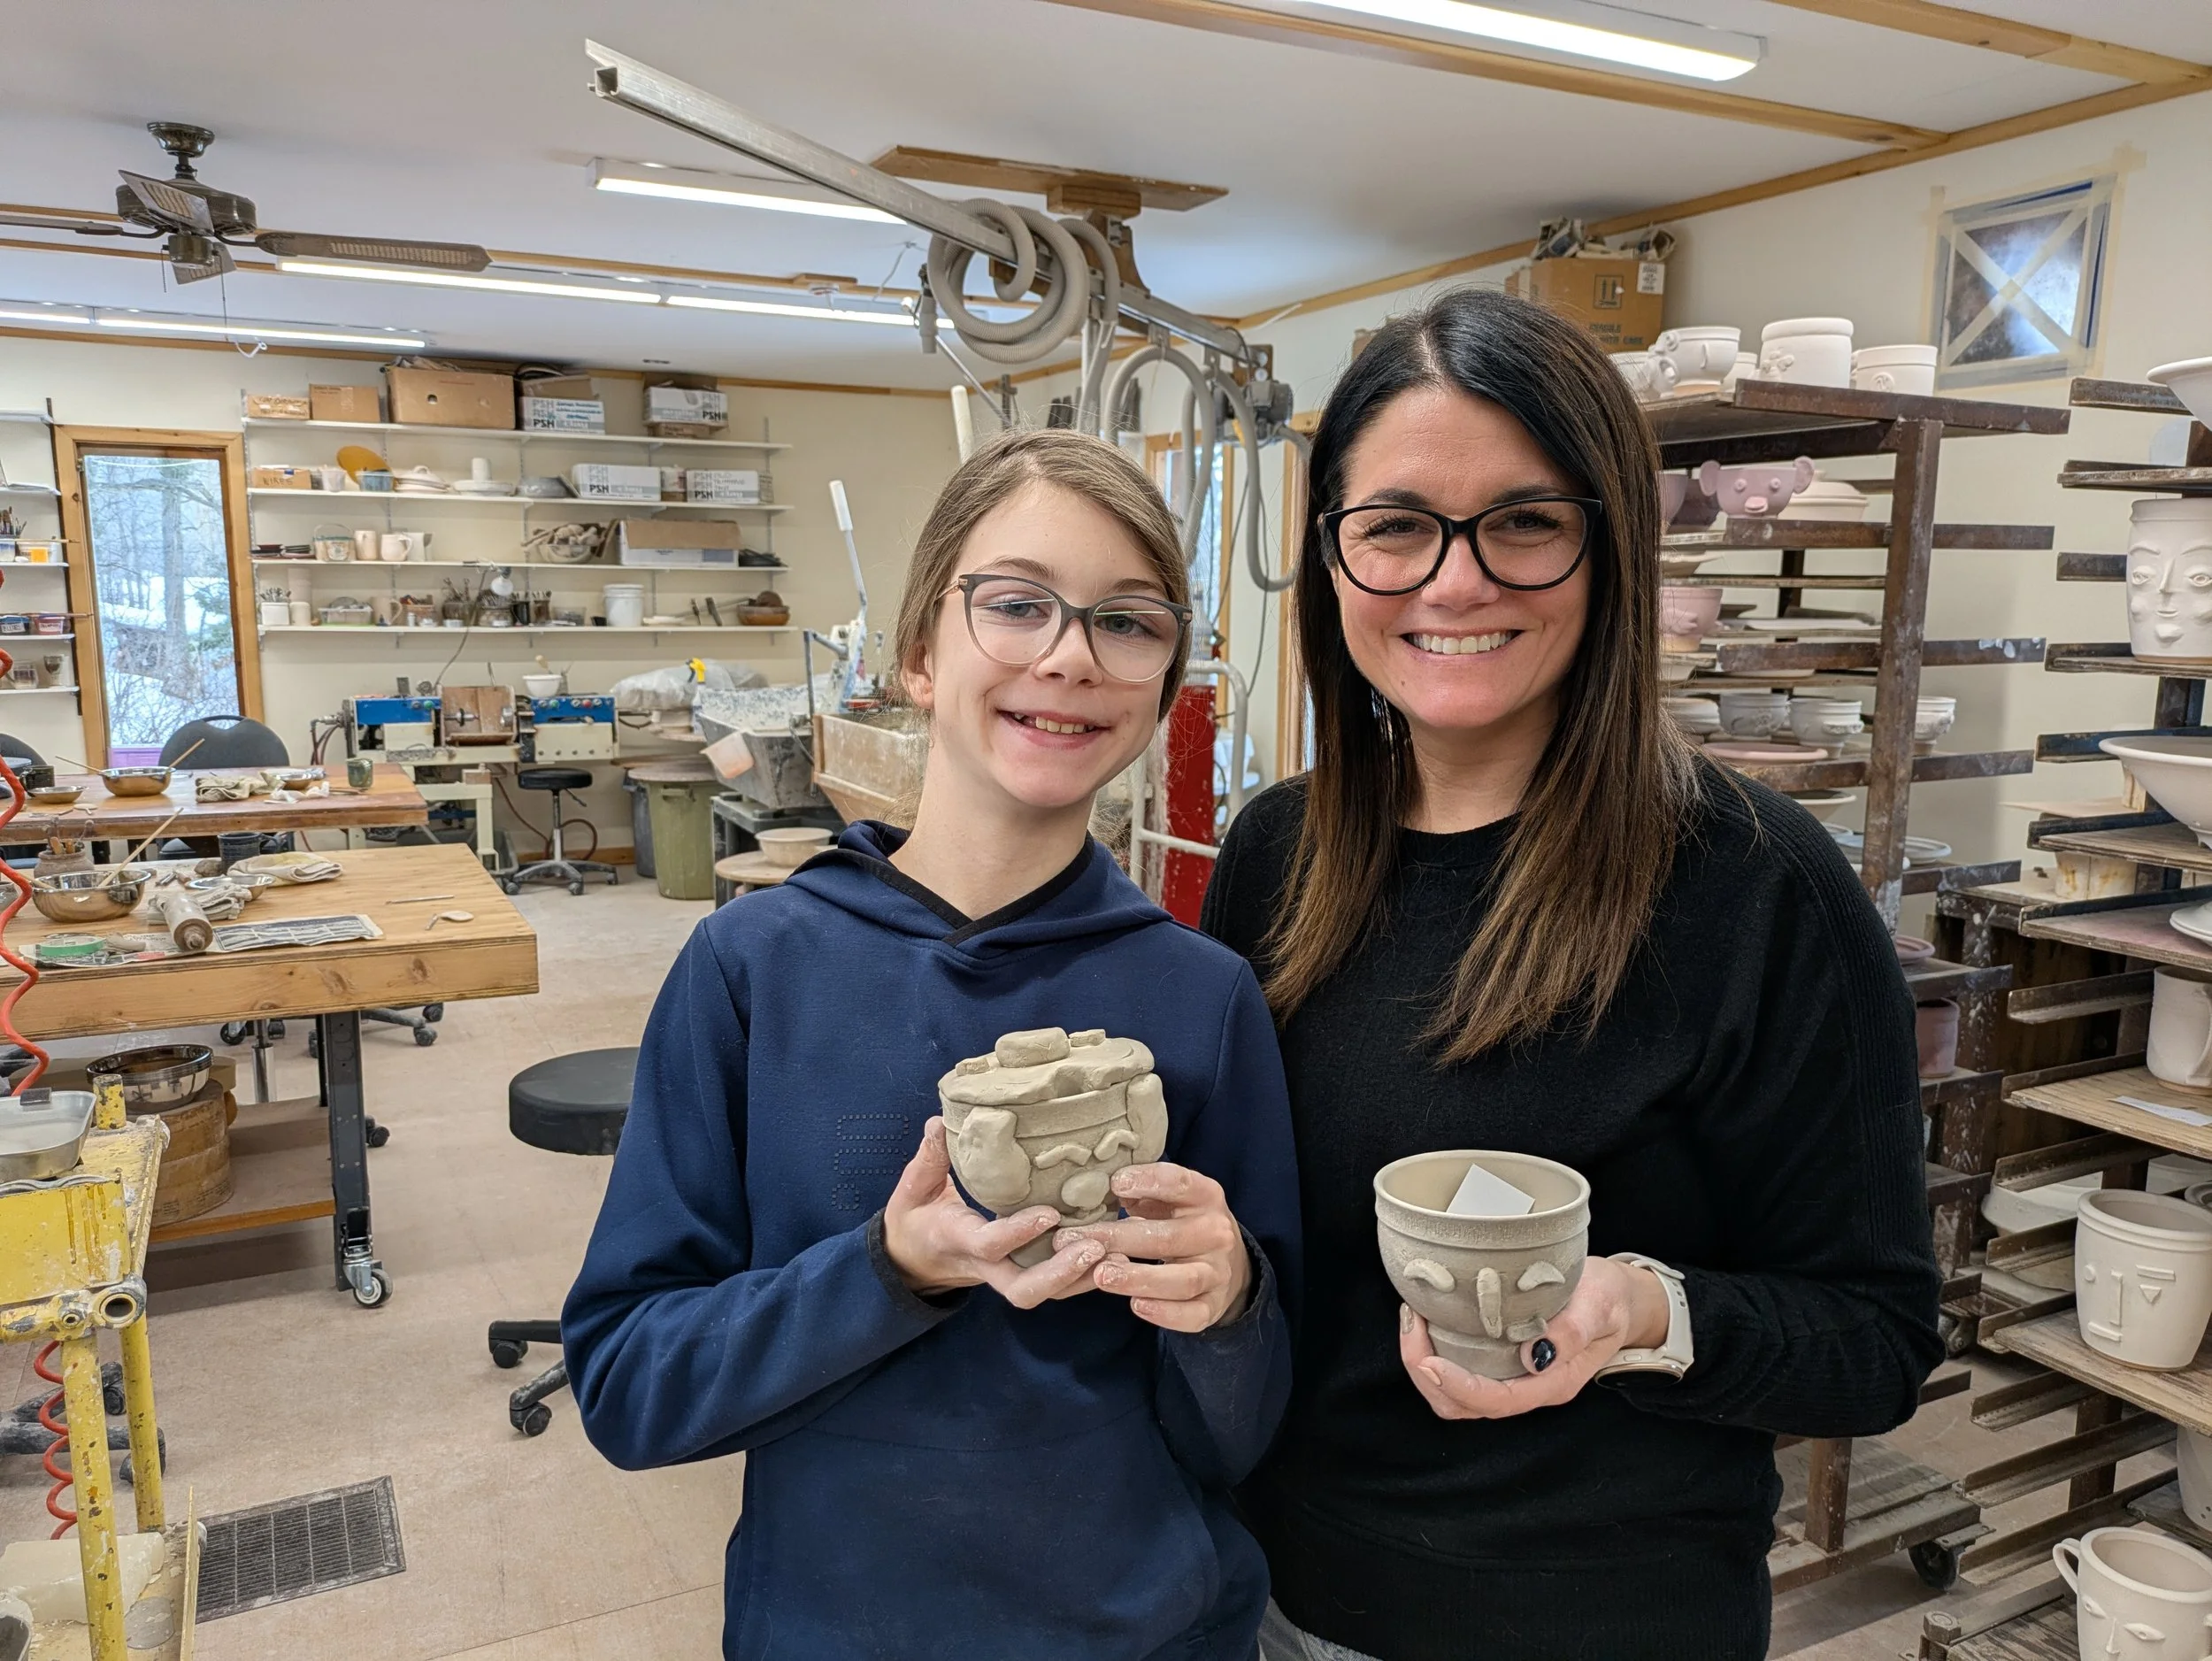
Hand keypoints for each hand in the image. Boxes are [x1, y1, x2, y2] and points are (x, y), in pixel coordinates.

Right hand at [882, 1119, 1102, 1306]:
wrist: (912, 1261)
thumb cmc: (915, 1219)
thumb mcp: (913, 1188)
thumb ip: (929, 1157)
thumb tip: (939, 1122)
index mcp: (959, 1241)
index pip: (990, 1245)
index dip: (1019, 1233)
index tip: (1050, 1214)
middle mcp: (986, 1268)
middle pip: (1024, 1289)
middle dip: (1061, 1273)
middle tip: (1097, 1247)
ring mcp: (1005, 1276)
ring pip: (1046, 1294)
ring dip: (1082, 1279)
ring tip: (1118, 1252)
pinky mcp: (1021, 1274)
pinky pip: (1055, 1286)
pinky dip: (1085, 1276)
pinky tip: (1115, 1253)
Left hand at [1055, 1162, 1252, 1332]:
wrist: (1228, 1263)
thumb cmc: (1185, 1223)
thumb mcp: (1173, 1200)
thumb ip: (1144, 1194)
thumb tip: (1107, 1193)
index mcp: (1206, 1197)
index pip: (1180, 1183)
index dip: (1149, 1181)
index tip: (1114, 1184)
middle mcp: (1216, 1234)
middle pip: (1168, 1237)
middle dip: (1120, 1239)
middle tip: (1080, 1241)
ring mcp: (1217, 1273)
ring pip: (1182, 1280)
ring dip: (1139, 1278)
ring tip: (1102, 1276)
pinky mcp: (1213, 1305)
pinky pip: (1192, 1315)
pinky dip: (1166, 1313)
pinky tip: (1136, 1306)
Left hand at [1399, 1256, 1668, 1419]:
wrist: (1618, 1296)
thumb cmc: (1610, 1300)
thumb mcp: (1600, 1306)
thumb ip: (1573, 1330)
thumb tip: (1534, 1353)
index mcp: (1552, 1383)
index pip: (1498, 1401)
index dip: (1458, 1386)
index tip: (1430, 1360)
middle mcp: (1528, 1386)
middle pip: (1465, 1405)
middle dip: (1428, 1374)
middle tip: (1412, 1324)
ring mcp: (1512, 1375)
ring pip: (1456, 1394)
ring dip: (1426, 1363)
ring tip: (1414, 1319)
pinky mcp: (1500, 1358)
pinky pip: (1460, 1368)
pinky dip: (1436, 1350)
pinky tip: (1429, 1317)